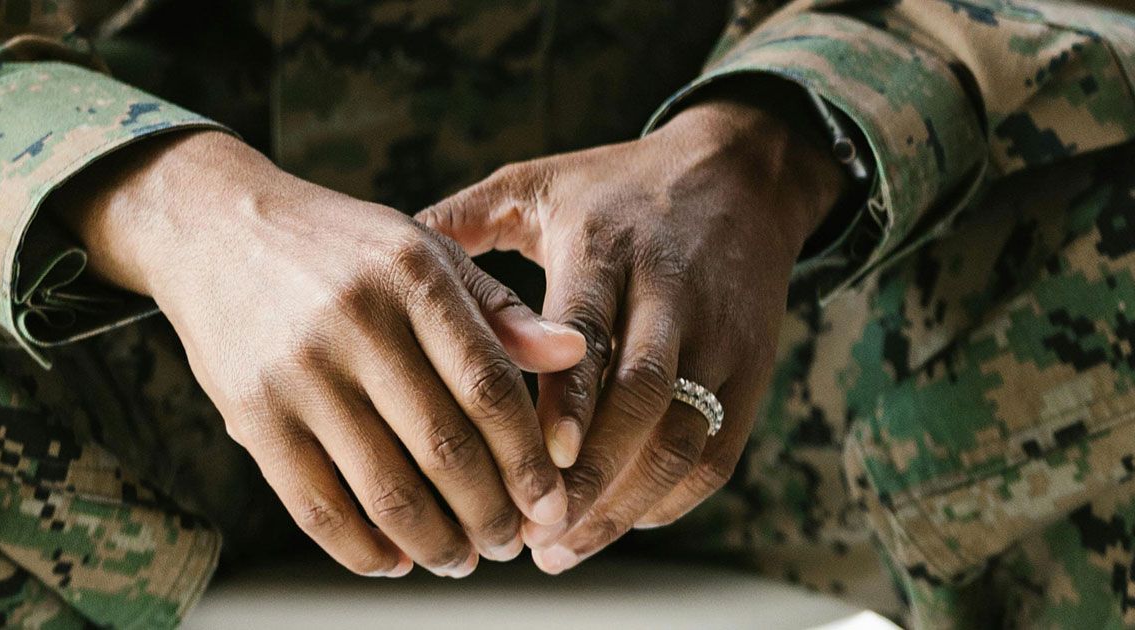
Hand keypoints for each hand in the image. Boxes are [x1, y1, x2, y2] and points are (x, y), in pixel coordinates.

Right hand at [58, 131, 587, 576]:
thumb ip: (499, 310)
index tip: (551, 505)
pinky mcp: (250, 413)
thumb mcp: (423, 251)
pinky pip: (315, 506)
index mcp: (412, 276)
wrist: (212, 228)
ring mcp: (298, 372)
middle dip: (489, 514)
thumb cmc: (339, 247)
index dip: (528, 460)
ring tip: (460, 560)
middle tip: (511, 543)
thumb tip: (574, 354)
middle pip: (444, 448)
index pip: (488, 388)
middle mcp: (355, 323)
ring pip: (384, 490)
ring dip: (434, 543)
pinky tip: (395, 559)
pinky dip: (362, 550)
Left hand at [416, 94, 844, 572]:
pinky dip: (666, 500)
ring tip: (561, 547)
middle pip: (642, 397)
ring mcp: (720, 338)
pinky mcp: (753, 372)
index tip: (534, 459)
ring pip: (683, 437)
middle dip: (590, 474)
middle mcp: (672, 294)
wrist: (743, 175)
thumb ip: (462, 223)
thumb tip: (380, 259)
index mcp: (607, 246)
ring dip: (624, 503)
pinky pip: (715, 454)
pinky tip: (613, 524)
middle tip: (532, 529)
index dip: (566, 400)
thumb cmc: (616, 186)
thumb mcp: (538, 184)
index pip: (590, 331)